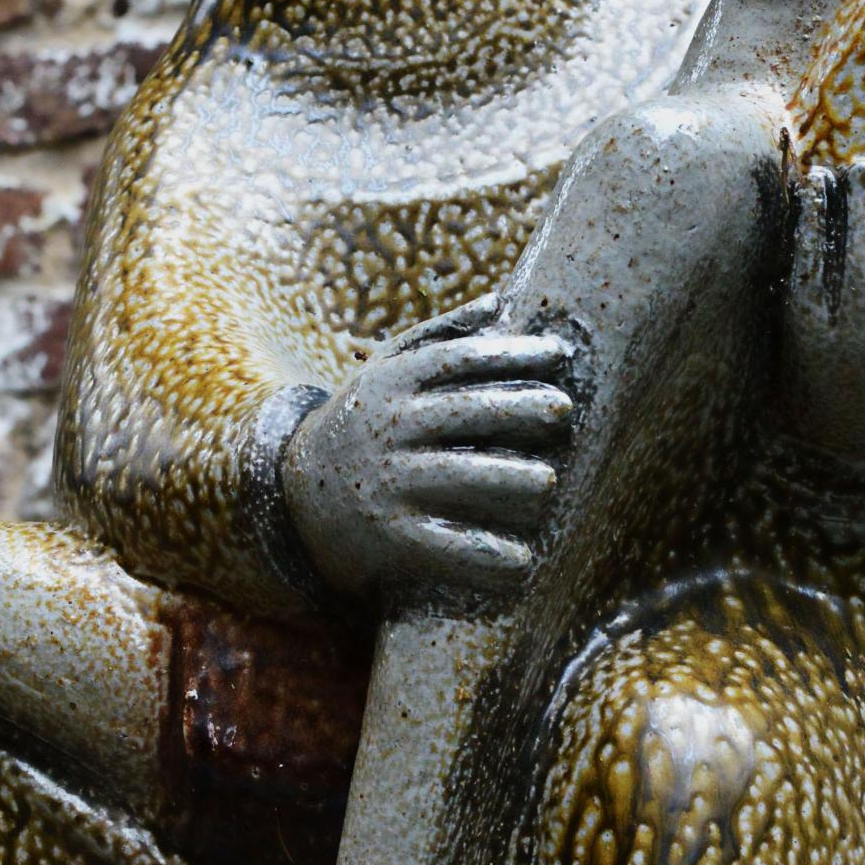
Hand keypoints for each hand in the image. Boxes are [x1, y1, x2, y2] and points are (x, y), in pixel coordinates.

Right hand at [282, 294, 575, 602]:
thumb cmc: (366, 424)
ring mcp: (387, 482)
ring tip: (548, 483)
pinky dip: (485, 554)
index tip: (560, 353)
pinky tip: (523, 561)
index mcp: (393, 382)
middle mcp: (388, 427)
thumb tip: (499, 302)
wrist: (299, 497)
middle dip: (518, 408)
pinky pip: (444, 544)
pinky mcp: (389, 535)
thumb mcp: (386, 373)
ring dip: (509, 479)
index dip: (512, 353)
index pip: (459, 359)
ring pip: (459, 476)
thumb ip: (440, 337)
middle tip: (565, 410)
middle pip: (465, 412)